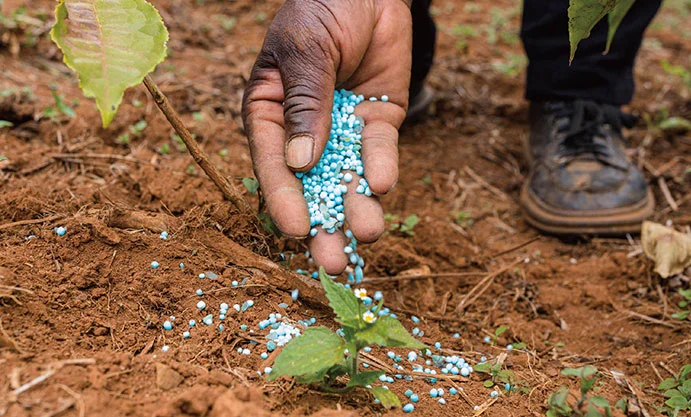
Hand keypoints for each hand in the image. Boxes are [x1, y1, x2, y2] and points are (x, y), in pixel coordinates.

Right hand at [242, 0, 411, 273]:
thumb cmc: (321, 10)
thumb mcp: (305, 51)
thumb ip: (304, 103)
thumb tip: (300, 162)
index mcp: (271, 115)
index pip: (272, 163)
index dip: (283, 197)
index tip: (296, 229)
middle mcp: (305, 132)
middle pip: (312, 186)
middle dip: (324, 224)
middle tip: (335, 262)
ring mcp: (342, 131)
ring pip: (348, 177)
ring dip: (356, 208)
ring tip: (367, 234)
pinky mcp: (376, 124)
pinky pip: (379, 151)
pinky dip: (380, 168)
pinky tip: (381, 185)